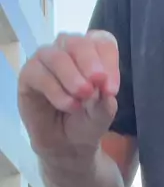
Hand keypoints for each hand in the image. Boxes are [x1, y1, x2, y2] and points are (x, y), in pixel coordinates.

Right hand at [18, 31, 119, 156]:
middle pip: (79, 43)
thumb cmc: (86, 121)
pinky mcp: (28, 74)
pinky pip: (39, 73)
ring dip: (71, 77)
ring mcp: (47, 59)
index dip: (109, 62)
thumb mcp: (102, 116)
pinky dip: (56, 90)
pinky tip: (67, 105)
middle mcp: (68, 50)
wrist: (64, 143)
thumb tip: (105, 91)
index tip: (112, 90)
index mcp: (93, 52)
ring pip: (57, 56)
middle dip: (90, 63)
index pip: (102, 42)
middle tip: (96, 85)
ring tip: (82, 97)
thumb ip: (105, 103)